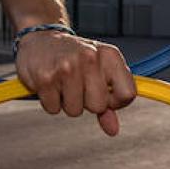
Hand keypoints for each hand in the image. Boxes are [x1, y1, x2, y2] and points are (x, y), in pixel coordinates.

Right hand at [14, 31, 137, 135]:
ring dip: (67, 102)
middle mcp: (90, 58)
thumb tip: (113, 130)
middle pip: (98, 106)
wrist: (41, 38)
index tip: (105, 96)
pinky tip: (50, 84)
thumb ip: (109, 101)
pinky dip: (50, 102)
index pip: (127, 94)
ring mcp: (67, 67)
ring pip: (75, 111)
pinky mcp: (46, 77)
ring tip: (62, 83)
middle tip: (77, 86)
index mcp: (110, 55)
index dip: (115, 103)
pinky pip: (53, 109)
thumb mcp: (98, 70)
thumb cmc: (74, 56)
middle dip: (87, 103)